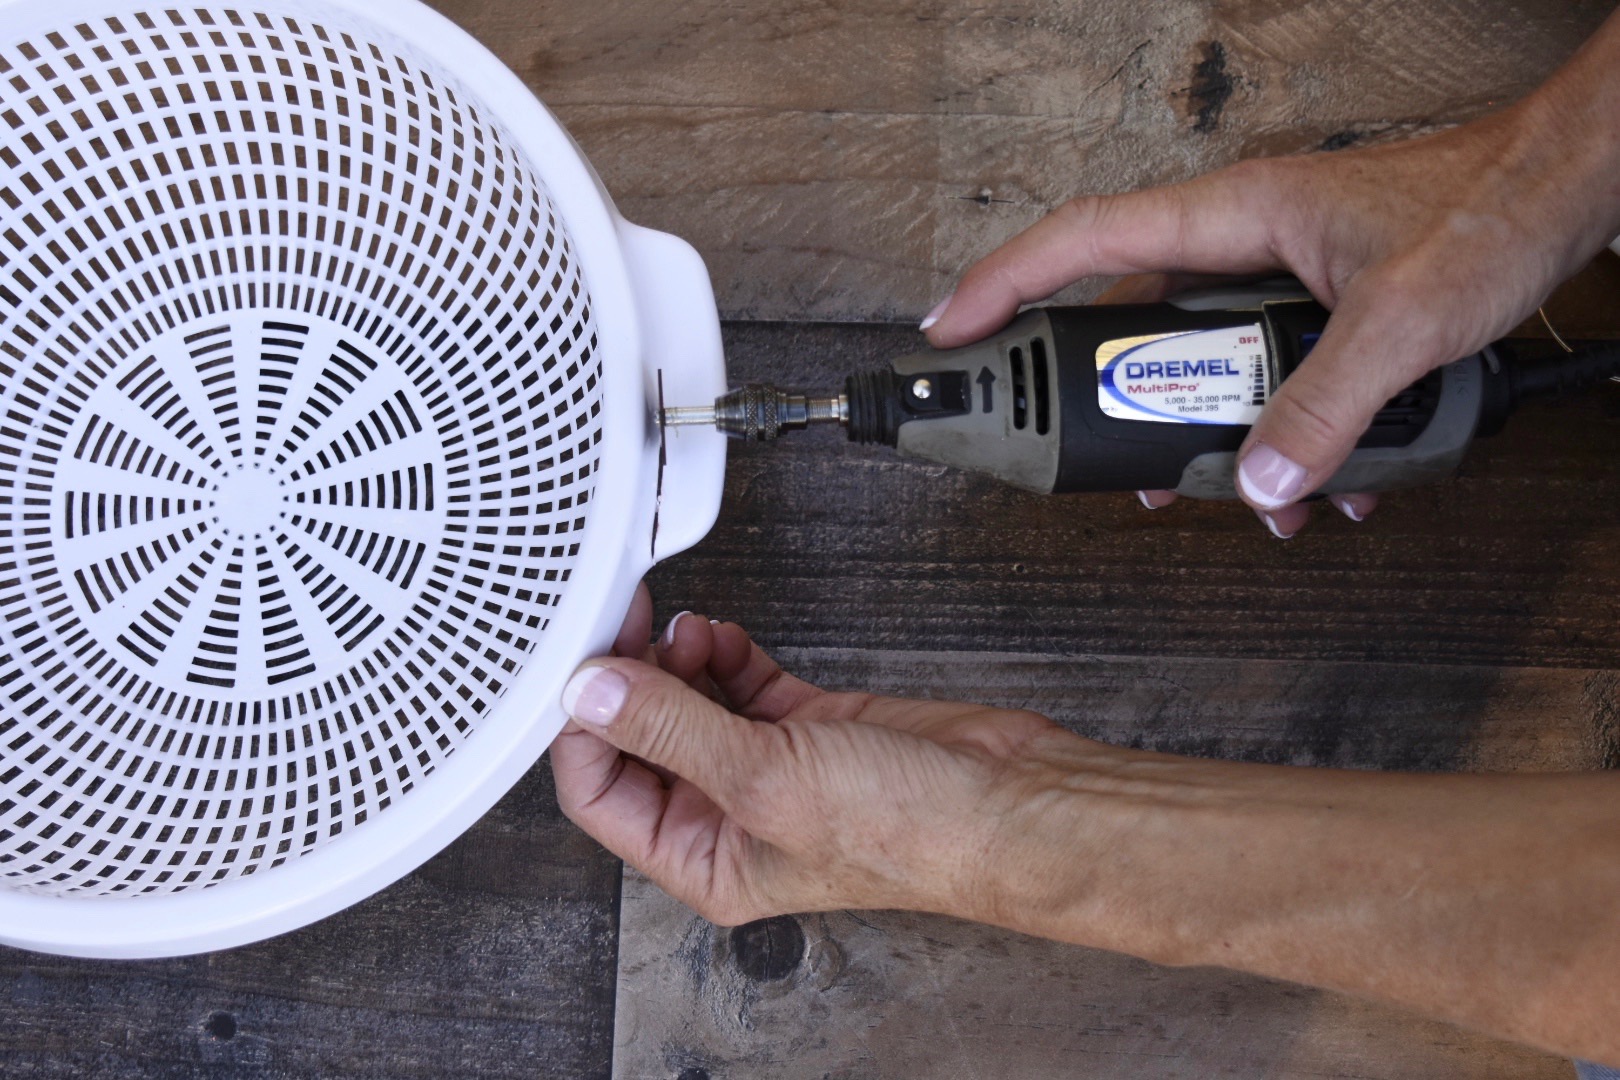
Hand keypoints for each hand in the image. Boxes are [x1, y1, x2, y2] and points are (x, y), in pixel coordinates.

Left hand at [549, 588, 1074, 925]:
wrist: (1008, 802)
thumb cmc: (910, 832)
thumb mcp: (766, 778)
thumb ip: (672, 728)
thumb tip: (592, 694)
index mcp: (703, 860)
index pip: (601, 793)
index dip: (584, 728)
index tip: (584, 666)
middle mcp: (727, 818)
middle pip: (641, 739)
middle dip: (629, 680)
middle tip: (627, 623)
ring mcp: (766, 766)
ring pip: (687, 702)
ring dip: (676, 659)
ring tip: (688, 628)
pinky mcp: (805, 724)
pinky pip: (738, 682)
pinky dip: (723, 653)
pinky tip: (725, 635)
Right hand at [922, 60, 1619, 535]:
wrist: (1566, 188)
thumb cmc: (1488, 208)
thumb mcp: (1401, 322)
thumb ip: (1325, 408)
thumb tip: (1260, 482)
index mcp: (1235, 215)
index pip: (1085, 239)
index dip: (1004, 283)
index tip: (951, 330)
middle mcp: (1241, 242)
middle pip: (1127, 320)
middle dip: (1102, 400)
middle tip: (1063, 452)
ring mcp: (1271, 276)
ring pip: (1196, 363)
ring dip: (1201, 436)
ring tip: (1211, 494)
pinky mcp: (1308, 309)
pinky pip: (1255, 377)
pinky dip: (1269, 435)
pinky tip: (1305, 483)